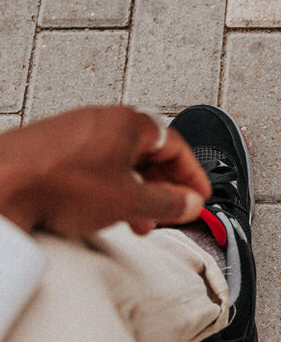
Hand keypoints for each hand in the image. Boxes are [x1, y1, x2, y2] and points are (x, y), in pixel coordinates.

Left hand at [0, 105, 210, 236]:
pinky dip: (109, 189)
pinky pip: (94, 167)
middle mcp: (101, 121)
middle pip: (148, 152)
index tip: (198, 196)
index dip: (193, 175)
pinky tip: (103, 212)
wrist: (1, 185)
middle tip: (173, 211)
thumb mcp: (129, 201)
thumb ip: (167, 203)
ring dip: (136, 192)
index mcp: (128, 123)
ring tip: (139, 220)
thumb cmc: (58, 183)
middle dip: (164, 187)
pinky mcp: (53, 150)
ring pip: (119, 162)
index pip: (176, 145)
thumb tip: (189, 204)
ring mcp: (75, 133)